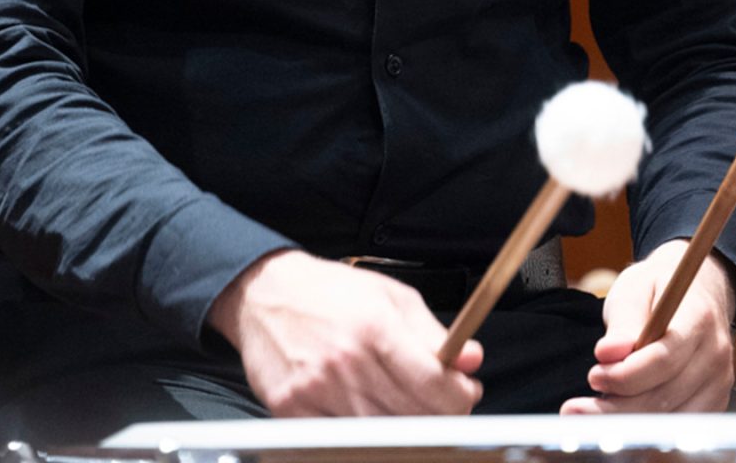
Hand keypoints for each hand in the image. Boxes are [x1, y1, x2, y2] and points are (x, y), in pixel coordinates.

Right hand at [208, 250, 483, 417]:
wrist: (263, 294)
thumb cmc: (330, 293)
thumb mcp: (389, 296)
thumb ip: (433, 333)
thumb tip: (471, 360)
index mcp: (374, 326)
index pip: (435, 385)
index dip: (460, 397)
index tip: (464, 393)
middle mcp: (345, 360)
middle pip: (414, 417)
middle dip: (439, 416)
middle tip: (442, 406)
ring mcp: (317, 389)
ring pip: (382, 436)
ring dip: (404, 430)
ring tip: (406, 409)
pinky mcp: (292, 410)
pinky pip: (342, 441)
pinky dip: (362, 436)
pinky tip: (368, 415)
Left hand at [561, 238, 734, 413]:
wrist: (695, 292)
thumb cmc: (659, 289)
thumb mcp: (634, 289)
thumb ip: (624, 322)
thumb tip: (609, 353)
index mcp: (698, 317)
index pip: (664, 359)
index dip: (626, 374)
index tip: (595, 376)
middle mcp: (715, 353)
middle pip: (666, 395)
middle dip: (618, 406)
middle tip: (581, 405)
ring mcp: (719, 381)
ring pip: (672, 417)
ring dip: (629, 421)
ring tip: (595, 410)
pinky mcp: (714, 400)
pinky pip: (680, 424)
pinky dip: (648, 426)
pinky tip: (621, 416)